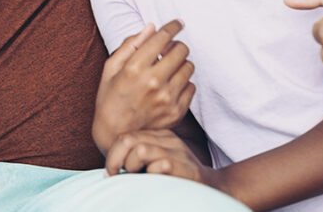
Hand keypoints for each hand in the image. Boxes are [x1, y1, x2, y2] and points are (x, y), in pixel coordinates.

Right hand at [92, 21, 194, 152]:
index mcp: (135, 68)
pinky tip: (171, 86)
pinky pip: (192, 87)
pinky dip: (183, 83)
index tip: (178, 23)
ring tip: (169, 69)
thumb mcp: (111, 68)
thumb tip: (151, 27)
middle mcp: (153, 81)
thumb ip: (130, 45)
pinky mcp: (176, 112)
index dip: (173, 26)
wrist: (115, 135)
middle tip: (169, 50)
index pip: (162, 37)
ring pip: (189, 67)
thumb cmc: (110, 98)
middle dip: (177, 45)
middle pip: (181, 50)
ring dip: (181, 64)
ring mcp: (167, 98)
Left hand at [104, 129, 223, 191]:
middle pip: (128, 140)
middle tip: (116, 176)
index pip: (126, 136)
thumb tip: (109, 170)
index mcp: (159, 136)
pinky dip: (150, 176)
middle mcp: (168, 139)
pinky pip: (159, 165)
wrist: (213, 187)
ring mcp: (177, 152)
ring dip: (131, 167)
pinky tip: (154, 182)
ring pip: (140, 150)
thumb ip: (137, 159)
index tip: (110, 172)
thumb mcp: (156, 163)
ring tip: (137, 177)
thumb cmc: (178, 178)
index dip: (112, 154)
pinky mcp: (185, 167)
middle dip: (115, 160)